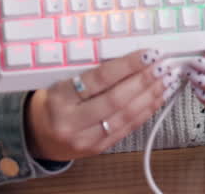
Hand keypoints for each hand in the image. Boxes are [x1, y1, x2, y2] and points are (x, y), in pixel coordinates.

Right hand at [24, 48, 177, 160]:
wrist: (38, 135)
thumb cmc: (53, 101)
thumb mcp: (61, 80)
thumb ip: (90, 71)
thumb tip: (129, 57)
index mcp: (59, 98)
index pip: (99, 79)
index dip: (127, 66)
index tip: (147, 54)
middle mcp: (71, 122)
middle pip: (116, 99)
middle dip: (144, 80)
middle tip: (163, 66)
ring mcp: (85, 139)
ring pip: (126, 116)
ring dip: (151, 96)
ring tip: (166, 80)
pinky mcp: (98, 149)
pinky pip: (127, 129)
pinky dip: (146, 111)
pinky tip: (157, 98)